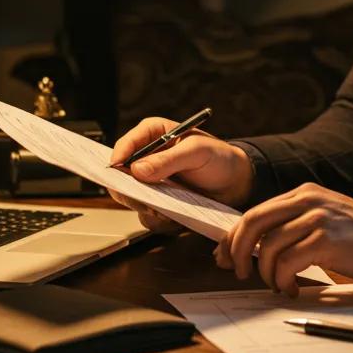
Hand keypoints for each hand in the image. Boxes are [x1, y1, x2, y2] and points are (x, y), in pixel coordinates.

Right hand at [107, 116, 255, 231]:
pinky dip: (158, 218)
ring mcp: (151, 182)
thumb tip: (137, 170)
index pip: (126, 144)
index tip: (116, 172)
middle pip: (120, 175)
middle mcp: (148, 158)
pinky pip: (146, 215)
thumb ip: (169, 159)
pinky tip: (175, 215)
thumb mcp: (198, 152)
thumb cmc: (219, 158)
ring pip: (131, 199)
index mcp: (154, 134)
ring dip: (146, 206)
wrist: (235, 183)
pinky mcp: (157, 201)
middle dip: (130, 190)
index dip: (117, 157)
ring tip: (167, 207)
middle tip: (146, 199)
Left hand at [214, 182, 352, 296]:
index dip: (233, 237)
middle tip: (238, 273)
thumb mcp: (322, 222)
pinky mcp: (326, 238)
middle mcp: (307, 199)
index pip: (255, 212)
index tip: (223, 256)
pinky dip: (283, 280)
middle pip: (252, 223)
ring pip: (268, 246)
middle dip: (237, 252)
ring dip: (266, 273)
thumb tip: (255, 250)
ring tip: (278, 285)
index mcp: (303, 193)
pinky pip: (288, 262)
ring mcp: (317, 217)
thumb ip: (292, 227)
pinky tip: (292, 289)